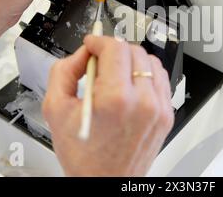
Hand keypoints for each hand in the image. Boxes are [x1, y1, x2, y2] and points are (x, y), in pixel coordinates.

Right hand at [43, 36, 174, 176]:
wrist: (105, 182)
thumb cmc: (84, 156)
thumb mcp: (56, 110)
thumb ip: (64, 71)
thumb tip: (82, 54)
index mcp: (116, 99)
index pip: (115, 47)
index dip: (99, 41)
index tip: (91, 45)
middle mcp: (143, 101)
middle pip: (133, 50)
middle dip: (113, 50)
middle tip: (98, 63)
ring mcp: (159, 108)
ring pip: (150, 62)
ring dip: (131, 61)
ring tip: (114, 75)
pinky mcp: (166, 115)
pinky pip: (160, 80)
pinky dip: (145, 75)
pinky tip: (130, 86)